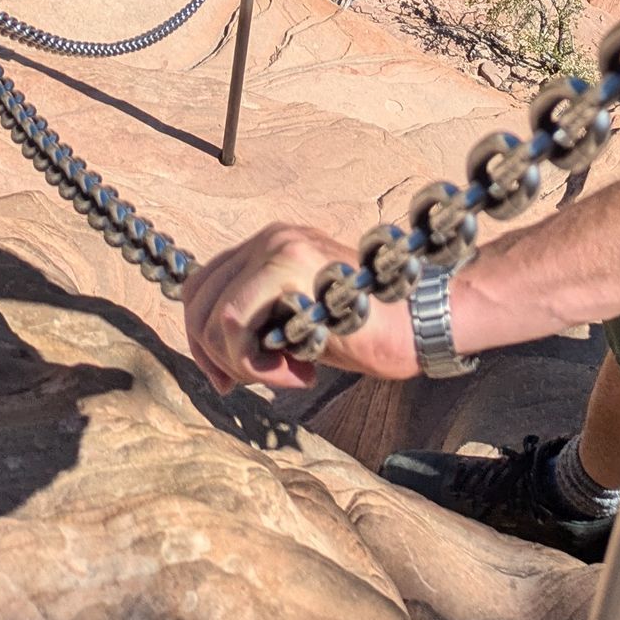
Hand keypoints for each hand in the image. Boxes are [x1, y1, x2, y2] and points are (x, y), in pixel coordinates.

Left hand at [182, 221, 417, 393]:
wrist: (422, 322)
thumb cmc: (369, 328)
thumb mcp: (301, 320)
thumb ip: (262, 318)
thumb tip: (212, 349)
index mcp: (271, 245)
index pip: (203, 287)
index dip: (203, 341)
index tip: (228, 378)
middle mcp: (270, 237)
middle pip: (196, 300)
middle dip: (211, 355)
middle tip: (245, 383)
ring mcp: (279, 245)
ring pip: (213, 316)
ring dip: (241, 362)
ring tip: (289, 374)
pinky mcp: (288, 265)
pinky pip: (234, 322)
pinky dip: (253, 362)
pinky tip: (299, 371)